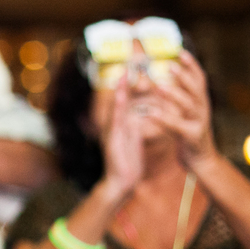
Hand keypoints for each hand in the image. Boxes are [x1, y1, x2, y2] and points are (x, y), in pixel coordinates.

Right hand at [98, 73, 143, 200]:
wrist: (120, 184)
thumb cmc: (128, 164)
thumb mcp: (132, 142)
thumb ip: (133, 128)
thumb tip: (138, 116)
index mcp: (120, 127)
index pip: (123, 102)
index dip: (127, 86)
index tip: (133, 69)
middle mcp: (113, 127)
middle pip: (116, 100)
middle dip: (121, 83)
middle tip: (126, 64)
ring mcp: (110, 133)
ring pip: (114, 107)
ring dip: (117, 90)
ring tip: (122, 74)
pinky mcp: (111, 140)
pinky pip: (115, 121)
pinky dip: (116, 107)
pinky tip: (119, 97)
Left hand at [151, 51, 217, 169]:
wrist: (202, 161)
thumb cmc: (190, 135)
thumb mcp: (189, 114)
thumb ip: (183, 98)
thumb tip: (173, 78)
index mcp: (201, 102)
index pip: (200, 79)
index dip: (192, 65)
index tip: (181, 51)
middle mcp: (203, 109)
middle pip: (196, 89)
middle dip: (184, 76)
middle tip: (170, 65)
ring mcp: (200, 122)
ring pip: (189, 105)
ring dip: (174, 94)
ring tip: (159, 86)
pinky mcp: (193, 137)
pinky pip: (177, 125)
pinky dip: (164, 118)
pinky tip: (150, 112)